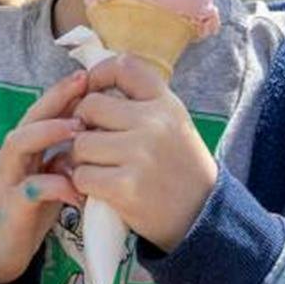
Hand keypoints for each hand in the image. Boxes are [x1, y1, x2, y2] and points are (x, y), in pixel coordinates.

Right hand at [0, 68, 87, 283]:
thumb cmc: (26, 212)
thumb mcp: (47, 180)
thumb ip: (63, 160)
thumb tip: (92, 143)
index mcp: (24, 148)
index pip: (43, 111)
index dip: (65, 92)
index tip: (92, 75)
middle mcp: (12, 156)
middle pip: (30, 117)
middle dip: (56, 98)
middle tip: (84, 83)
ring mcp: (8, 179)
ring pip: (21, 143)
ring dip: (48, 132)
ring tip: (78, 129)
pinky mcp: (10, 207)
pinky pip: (30, 190)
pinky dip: (54, 187)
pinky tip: (77, 190)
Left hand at [71, 56, 218, 252]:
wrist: (203, 217)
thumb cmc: (179, 167)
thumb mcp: (172, 123)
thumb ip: (140, 103)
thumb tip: (89, 85)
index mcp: (166, 103)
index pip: (123, 66)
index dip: (99, 74)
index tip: (92, 89)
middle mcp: (154, 123)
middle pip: (90, 106)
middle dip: (84, 124)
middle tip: (95, 142)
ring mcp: (140, 154)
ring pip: (81, 143)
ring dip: (81, 158)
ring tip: (99, 168)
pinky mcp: (126, 186)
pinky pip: (82, 175)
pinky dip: (84, 183)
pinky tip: (100, 188)